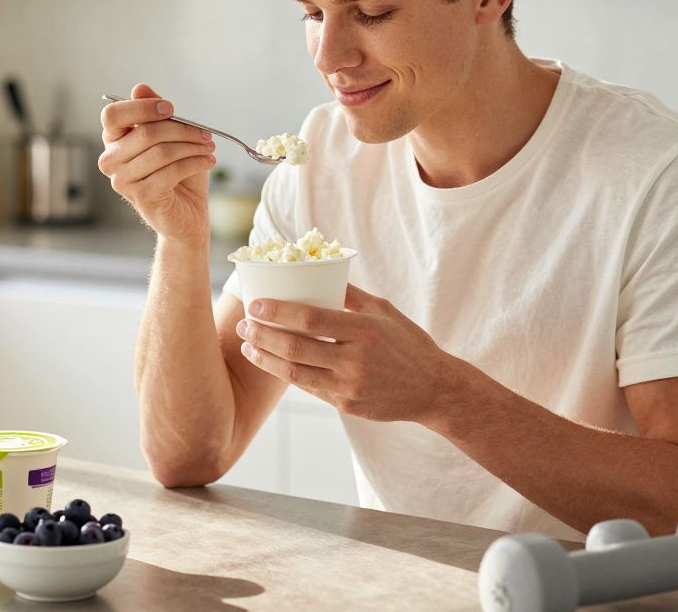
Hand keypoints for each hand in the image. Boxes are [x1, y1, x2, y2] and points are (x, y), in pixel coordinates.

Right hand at [98, 84, 216, 243]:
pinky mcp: (142, 197)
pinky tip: (208, 161)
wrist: (186, 217)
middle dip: (182, 129)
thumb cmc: (178, 176)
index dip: (142, 107)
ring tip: (209, 148)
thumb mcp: (170, 140)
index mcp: (113, 142)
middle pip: (145, 132)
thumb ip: (154, 115)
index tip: (171, 109)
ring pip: (161, 151)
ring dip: (192, 146)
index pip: (113, 115)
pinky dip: (195, 162)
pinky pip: (172, 171)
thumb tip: (140, 88)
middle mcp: (111, 161)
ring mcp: (123, 181)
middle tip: (205, 134)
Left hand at [235, 285, 460, 422]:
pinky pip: (309, 387)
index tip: (255, 304)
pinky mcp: (346, 405)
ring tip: (248, 346)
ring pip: (295, 373)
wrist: (434, 389)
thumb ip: (350, 295)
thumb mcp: (384, 312)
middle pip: (296, 347)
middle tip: (244, 325)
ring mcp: (350, 386)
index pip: (310, 319)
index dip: (278, 311)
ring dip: (266, 358)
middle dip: (263, 335)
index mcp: (365, 331)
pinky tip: (271, 362)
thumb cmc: (408, 343)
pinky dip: (286, 373)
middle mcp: (355, 360)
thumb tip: (319, 272)